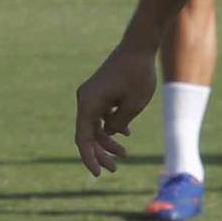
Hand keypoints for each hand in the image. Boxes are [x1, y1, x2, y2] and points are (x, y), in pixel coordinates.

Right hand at [75, 44, 156, 175]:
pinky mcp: (100, 91)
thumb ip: (119, 123)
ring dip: (108, 140)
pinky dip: (111, 125)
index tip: (97, 174)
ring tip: (124, 154)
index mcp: (88, 104)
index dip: (89, 158)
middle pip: (87, 134)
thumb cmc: (138, 74)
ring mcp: (92, 95)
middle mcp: (85, 99)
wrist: (138, 46)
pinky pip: (101, 114)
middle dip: (100, 153)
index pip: (83, 138)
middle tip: (114, 169)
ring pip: (95, 125)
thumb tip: (109, 132)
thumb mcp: (134, 105)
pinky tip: (126, 134)